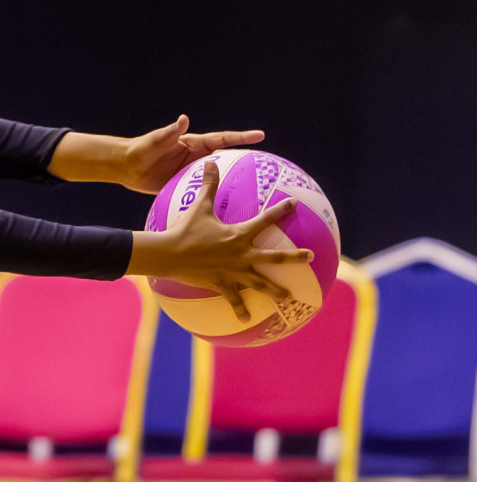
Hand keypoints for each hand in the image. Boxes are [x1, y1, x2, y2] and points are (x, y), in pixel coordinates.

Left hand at [120, 115, 263, 194]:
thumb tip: (183, 118)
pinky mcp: (185, 186)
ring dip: (234, 184)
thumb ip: (170, 132)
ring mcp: (192, 173)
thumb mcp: (157, 140)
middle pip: (226, 159)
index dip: (241, 137)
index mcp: (194, 144)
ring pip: (218, 178)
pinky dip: (215, 199)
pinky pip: (204, 193)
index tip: (261, 135)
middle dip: (246, 161)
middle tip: (269, 168)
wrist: (127, 167)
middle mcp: (197, 158)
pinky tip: (227, 211)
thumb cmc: (141, 149)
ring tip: (256, 193)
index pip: (222, 139)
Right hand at [133, 159, 313, 319]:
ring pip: (260, 283)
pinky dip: (240, 309)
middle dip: (294, 257)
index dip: (281, 210)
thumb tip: (210, 162)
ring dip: (276, 291)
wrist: (169, 253)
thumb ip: (208, 185)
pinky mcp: (221, 284)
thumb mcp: (198, 206)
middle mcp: (241, 254)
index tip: (294, 204)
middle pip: (274, 257)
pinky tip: (248, 320)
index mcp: (239, 234)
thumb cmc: (184, 229)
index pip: (266, 220)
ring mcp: (233, 271)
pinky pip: (234, 299)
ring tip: (289, 299)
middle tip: (311, 257)